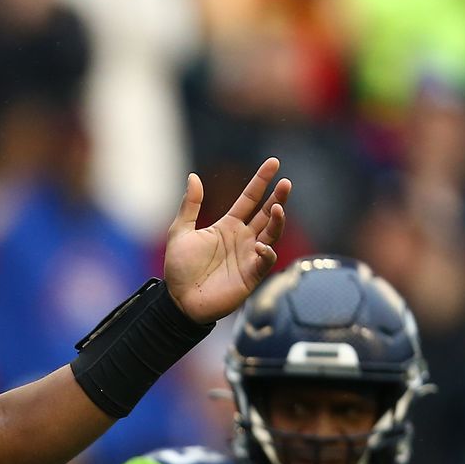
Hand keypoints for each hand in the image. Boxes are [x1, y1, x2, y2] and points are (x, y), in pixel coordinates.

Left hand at [163, 157, 290, 322]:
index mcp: (228, 226)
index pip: (250, 199)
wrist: (178, 301)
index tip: (273, 162)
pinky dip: (266, 253)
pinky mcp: (250, 275)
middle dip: (278, 199)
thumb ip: (190, 206)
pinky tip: (261, 246)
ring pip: (271, 234)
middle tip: (286, 183)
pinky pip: (265, 262)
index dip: (261, 181)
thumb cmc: (179, 269)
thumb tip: (193, 176)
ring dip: (277, 222)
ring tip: (278, 208)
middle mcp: (243, 238)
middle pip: (266, 214)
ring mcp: (249, 256)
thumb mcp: (180, 232)